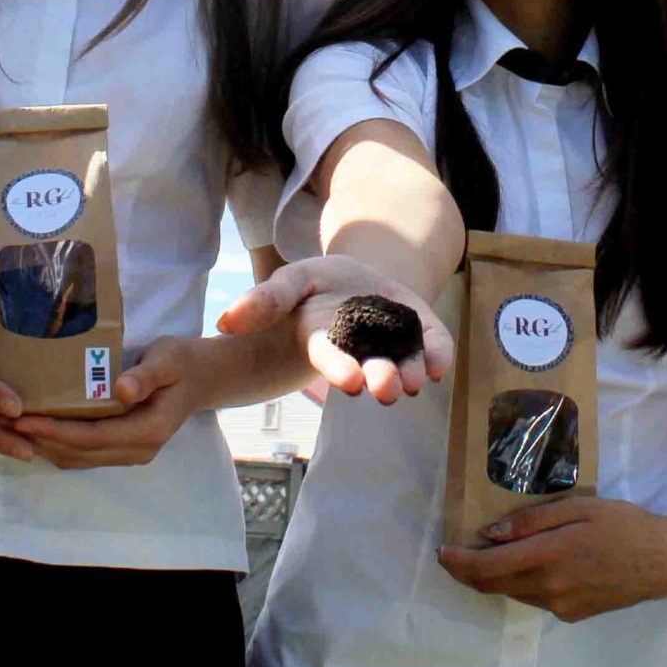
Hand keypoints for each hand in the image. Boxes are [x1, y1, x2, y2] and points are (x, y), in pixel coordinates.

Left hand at [13, 335, 213, 468]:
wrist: (198, 378)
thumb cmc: (181, 363)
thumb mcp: (168, 360)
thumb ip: (147, 375)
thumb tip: (122, 390)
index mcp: (149, 430)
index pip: (92, 437)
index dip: (55, 430)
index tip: (22, 418)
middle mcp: (137, 451)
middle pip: (78, 452)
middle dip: (38, 438)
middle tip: (0, 420)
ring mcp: (128, 454)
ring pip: (76, 457)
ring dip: (42, 444)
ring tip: (7, 425)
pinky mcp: (118, 449)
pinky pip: (81, 452)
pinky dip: (54, 443)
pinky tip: (32, 426)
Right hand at [216, 254, 453, 402]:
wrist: (358, 277)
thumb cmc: (318, 285)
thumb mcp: (291, 280)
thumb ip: (264, 300)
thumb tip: (226, 322)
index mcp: (325, 340)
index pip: (329, 357)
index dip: (337, 369)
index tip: (350, 382)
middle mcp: (360, 350)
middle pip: (370, 367)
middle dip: (380, 379)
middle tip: (388, 389)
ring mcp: (393, 343)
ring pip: (403, 364)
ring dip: (410, 373)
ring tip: (415, 382)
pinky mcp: (421, 333)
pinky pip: (432, 347)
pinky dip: (439, 356)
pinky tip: (440, 366)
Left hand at [436, 497, 666, 621]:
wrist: (663, 562)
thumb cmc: (622, 524)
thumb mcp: (578, 508)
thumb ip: (531, 521)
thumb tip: (489, 534)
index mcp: (549, 557)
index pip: (487, 569)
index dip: (458, 563)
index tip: (442, 551)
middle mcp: (549, 588)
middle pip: (493, 585)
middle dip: (467, 571)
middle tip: (455, 552)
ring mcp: (560, 606)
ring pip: (512, 592)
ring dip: (494, 577)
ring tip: (490, 553)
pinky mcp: (571, 615)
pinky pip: (533, 598)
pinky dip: (519, 582)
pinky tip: (526, 564)